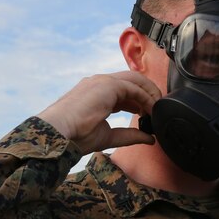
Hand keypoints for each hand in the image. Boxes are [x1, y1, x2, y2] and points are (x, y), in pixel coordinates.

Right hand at [38, 71, 160, 152]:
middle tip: (159, 107)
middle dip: (149, 92)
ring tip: (158, 108)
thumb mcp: (109, 136)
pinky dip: (145, 97)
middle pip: (132, 80)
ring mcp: (102, 82)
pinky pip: (134, 87)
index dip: (140, 101)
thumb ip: (129, 135)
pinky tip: (152, 109)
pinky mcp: (107, 85)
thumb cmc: (76, 136)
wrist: (59, 134)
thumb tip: (149, 138)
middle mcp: (99, 83)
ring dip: (150, 93)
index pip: (124, 91)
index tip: (150, 114)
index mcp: (96, 93)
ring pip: (135, 80)